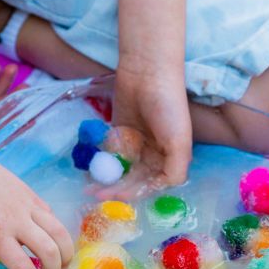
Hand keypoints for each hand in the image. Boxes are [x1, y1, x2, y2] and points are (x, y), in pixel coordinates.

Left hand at [0, 157, 73, 268]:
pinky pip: (53, 218)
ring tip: (62, 263)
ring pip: (60, 233)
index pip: (24, 267)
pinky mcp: (34, 197)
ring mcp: (29, 207)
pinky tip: (50, 240)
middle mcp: (18, 222)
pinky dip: (56, 233)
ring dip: (66, 253)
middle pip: (50, 252)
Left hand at [98, 59, 192, 199]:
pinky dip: (100, 164)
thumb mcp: (179, 141)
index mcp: (170, 160)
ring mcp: (135, 145)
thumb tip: (165, 188)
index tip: (118, 196)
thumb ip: (176, 169)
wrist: (148, 73)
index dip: (136, 193)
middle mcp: (153, 156)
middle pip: (133, 180)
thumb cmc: (168, 106)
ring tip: (89, 187)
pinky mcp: (119, 134)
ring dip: (106, 180)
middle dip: (116, 189)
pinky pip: (109, 154)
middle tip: (97, 194)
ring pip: (119, 170)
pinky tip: (88, 171)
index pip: (152, 185)